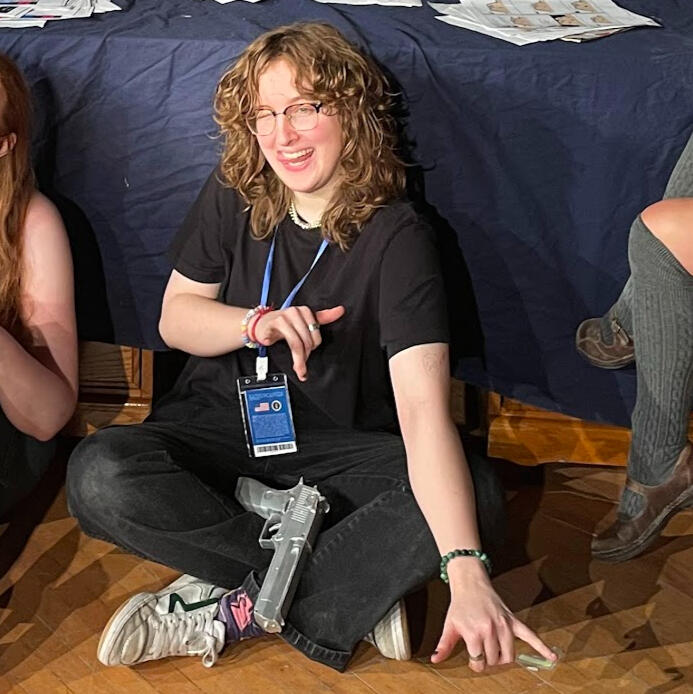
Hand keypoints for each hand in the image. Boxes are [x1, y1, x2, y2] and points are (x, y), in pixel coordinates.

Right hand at [253, 305, 344, 380]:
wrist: (260, 325)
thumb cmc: (282, 324)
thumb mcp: (303, 322)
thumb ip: (322, 317)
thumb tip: (341, 310)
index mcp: (305, 311)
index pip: (317, 333)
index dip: (314, 345)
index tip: (310, 353)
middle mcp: (296, 311)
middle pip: (309, 339)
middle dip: (306, 354)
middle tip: (301, 362)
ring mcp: (285, 316)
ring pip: (299, 342)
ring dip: (300, 358)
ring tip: (299, 367)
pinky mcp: (276, 323)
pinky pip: (290, 342)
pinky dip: (293, 357)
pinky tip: (291, 362)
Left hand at [431, 564, 554, 671]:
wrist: (470, 583)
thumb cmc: (460, 604)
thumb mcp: (449, 625)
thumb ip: (444, 645)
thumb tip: (435, 660)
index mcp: (474, 632)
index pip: (480, 662)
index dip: (475, 664)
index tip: (472, 658)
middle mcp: (491, 630)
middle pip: (494, 660)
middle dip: (488, 661)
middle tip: (482, 653)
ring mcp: (504, 625)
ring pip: (509, 655)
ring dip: (503, 658)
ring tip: (495, 652)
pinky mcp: (513, 620)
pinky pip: (530, 635)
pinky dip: (541, 647)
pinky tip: (552, 657)